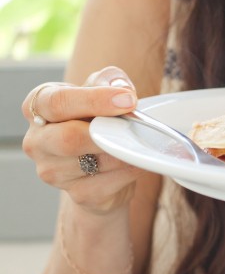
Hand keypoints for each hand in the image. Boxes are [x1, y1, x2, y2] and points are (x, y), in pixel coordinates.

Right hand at [22, 66, 141, 213]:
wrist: (100, 165)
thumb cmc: (96, 119)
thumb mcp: (101, 89)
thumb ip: (110, 79)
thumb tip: (121, 88)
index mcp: (38, 107)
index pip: (58, 102)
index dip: (94, 100)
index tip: (127, 99)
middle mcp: (37, 141)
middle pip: (68, 138)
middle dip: (106, 131)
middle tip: (135, 124)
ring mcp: (52, 171)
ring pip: (92, 162)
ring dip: (122, 151)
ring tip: (139, 140)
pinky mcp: (76, 194)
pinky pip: (108, 182)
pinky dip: (129, 170)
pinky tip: (137, 160)